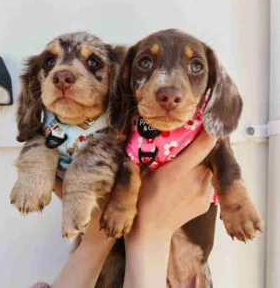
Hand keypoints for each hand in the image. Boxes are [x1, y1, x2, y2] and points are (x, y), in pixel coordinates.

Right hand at [123, 130, 216, 287]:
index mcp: (179, 170)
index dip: (210, 132)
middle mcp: (196, 181)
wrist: (151, 229)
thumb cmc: (144, 197)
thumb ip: (158, 154)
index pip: (204, 145)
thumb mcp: (145, 172)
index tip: (208, 124)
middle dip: (199, 152)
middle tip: (186, 153)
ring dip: (199, 167)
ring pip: (207, 171)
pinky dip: (199, 182)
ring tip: (184, 174)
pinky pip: (207, 185)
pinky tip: (185, 189)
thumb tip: (164, 134)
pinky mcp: (207, 204)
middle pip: (207, 157)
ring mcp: (204, 194)